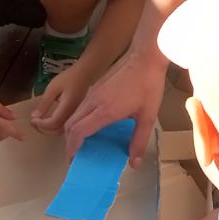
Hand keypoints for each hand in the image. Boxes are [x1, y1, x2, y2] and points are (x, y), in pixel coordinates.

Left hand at [30, 65, 91, 134]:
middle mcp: (72, 116)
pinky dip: (54, 127)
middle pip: (56, 131)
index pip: (52, 123)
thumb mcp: (53, 88)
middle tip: (33, 122)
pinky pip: (64, 127)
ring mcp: (75, 117)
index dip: (41, 124)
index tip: (32, 119)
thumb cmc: (69, 78)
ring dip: (48, 130)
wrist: (85, 75)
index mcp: (66, 108)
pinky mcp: (75, 116)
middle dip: (43, 129)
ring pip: (61, 131)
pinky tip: (48, 121)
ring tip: (39, 122)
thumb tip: (34, 116)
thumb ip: (44, 103)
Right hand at [64, 48, 166, 166]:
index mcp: (105, 110)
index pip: (78, 131)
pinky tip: (91, 126)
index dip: (72, 148)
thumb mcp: (148, 116)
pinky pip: (81, 107)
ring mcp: (93, 93)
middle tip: (76, 157)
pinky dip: (79, 121)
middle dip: (69, 143)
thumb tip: (133, 164)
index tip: (74, 160)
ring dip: (73, 131)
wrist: (145, 56)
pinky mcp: (95, 87)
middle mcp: (93, 101)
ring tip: (81, 144)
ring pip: (74, 115)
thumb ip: (139, 141)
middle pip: (70, 125)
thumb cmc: (148, 85)